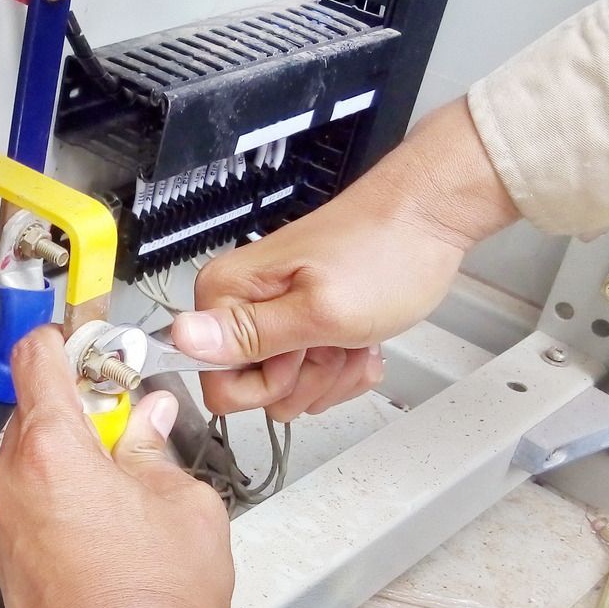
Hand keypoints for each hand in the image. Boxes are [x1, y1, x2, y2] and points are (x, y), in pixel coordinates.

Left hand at [0, 326, 233, 607]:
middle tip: (126, 417)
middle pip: (33, 412)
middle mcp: (11, 483)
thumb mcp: (184, 504)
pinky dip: (58, 498)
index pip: (35, 359)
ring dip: (69, 457)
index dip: (64, 339)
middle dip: (78, 407)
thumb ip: (157, 449)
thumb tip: (148, 423)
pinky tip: (105, 521)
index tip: (88, 340)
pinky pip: (28, 507)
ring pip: (30, 462)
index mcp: (50, 450)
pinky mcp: (6, 564)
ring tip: (124, 479)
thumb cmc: (153, 603)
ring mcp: (2, 526)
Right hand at [169, 98, 519, 418]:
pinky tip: (359, 339)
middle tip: (335, 340)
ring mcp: (270, 313)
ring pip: (286, 386)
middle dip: (303, 378)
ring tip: (352, 334)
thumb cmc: (386, 255)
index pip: (215, 382)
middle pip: (252, 388)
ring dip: (328, 372)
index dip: (266, 383)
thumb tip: (179, 338)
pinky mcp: (299, 321)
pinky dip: (341, 364)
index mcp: (226, 296)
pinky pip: (309, 373)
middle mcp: (238, 304)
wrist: (429, 218)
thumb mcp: (320, 310)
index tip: (300, 354)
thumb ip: (249, 334)